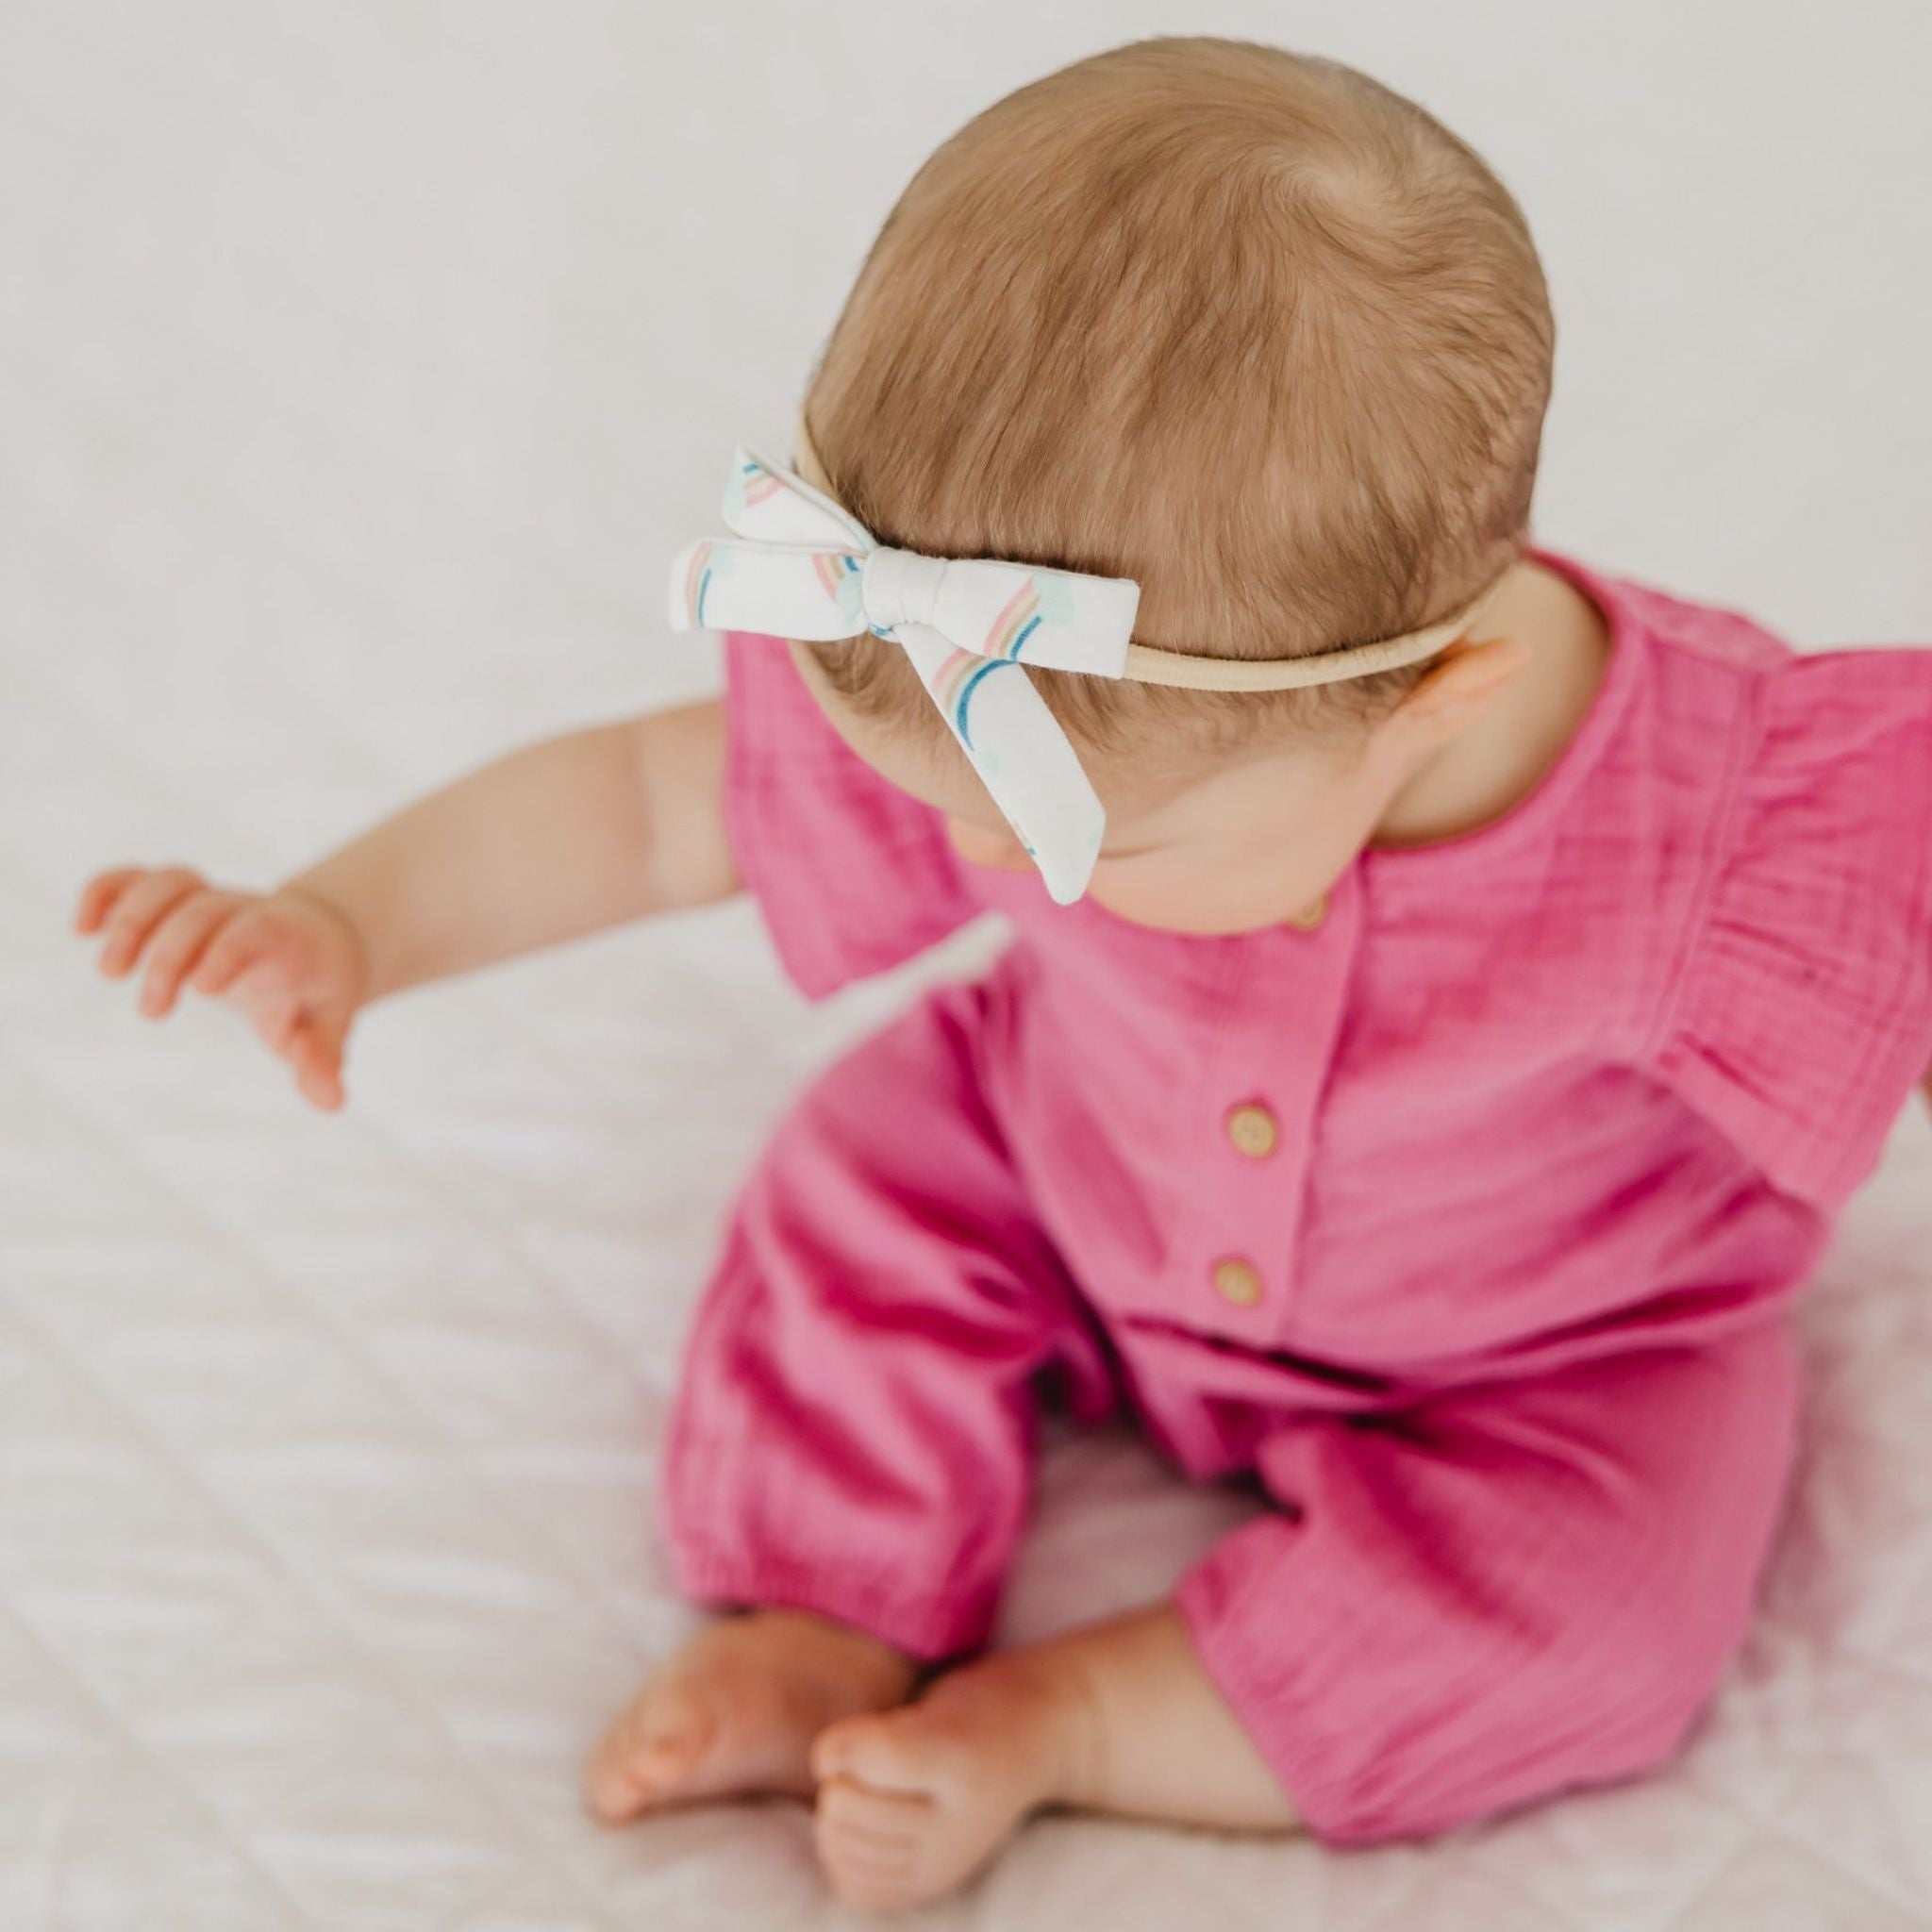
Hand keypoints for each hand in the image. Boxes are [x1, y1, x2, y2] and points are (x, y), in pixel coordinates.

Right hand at [73, 867, 368, 1109]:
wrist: (317, 941)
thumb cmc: (317, 990)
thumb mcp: (328, 1023)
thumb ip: (322, 1057)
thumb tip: (331, 1101)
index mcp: (285, 941)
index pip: (254, 931)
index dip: (227, 952)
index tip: (202, 991)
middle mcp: (243, 911)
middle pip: (201, 911)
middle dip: (169, 957)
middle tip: (153, 1013)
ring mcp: (208, 901)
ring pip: (167, 884)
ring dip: (131, 921)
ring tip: (110, 973)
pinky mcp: (175, 901)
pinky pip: (137, 879)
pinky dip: (106, 892)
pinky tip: (82, 929)